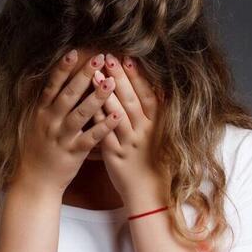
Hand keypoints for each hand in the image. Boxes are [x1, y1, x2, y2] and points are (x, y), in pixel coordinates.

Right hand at [12, 49, 121, 195]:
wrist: (35, 181)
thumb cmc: (39, 150)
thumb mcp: (37, 123)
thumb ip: (49, 105)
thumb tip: (61, 81)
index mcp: (41, 112)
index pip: (52, 86)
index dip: (62, 69)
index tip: (74, 52)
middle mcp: (50, 122)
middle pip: (68, 95)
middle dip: (84, 76)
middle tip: (99, 58)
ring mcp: (61, 137)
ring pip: (80, 114)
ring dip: (97, 97)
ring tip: (112, 82)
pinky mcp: (73, 153)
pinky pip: (90, 138)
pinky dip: (104, 127)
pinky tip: (117, 116)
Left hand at [92, 54, 168, 209]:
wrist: (151, 194)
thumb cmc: (157, 163)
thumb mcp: (163, 136)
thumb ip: (158, 114)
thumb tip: (159, 88)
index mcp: (157, 126)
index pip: (147, 96)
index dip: (138, 77)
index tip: (127, 59)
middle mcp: (144, 132)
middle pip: (131, 100)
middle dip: (119, 78)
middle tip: (108, 57)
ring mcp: (129, 144)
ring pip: (117, 115)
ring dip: (106, 94)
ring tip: (95, 75)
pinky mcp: (114, 156)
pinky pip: (104, 135)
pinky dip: (97, 120)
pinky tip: (88, 106)